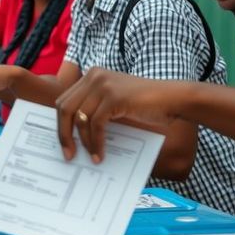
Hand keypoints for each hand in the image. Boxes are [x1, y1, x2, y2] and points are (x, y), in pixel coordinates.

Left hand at [54, 67, 181, 162]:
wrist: (174, 99)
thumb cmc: (145, 104)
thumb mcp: (114, 102)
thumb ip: (94, 109)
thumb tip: (72, 135)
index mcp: (91, 76)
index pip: (64, 101)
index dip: (60, 124)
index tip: (63, 144)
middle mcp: (94, 76)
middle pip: (65, 108)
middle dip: (64, 134)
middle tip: (68, 155)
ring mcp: (103, 84)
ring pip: (79, 118)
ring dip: (83, 142)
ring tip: (90, 158)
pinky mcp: (114, 96)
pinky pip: (96, 124)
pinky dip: (96, 142)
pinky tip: (100, 155)